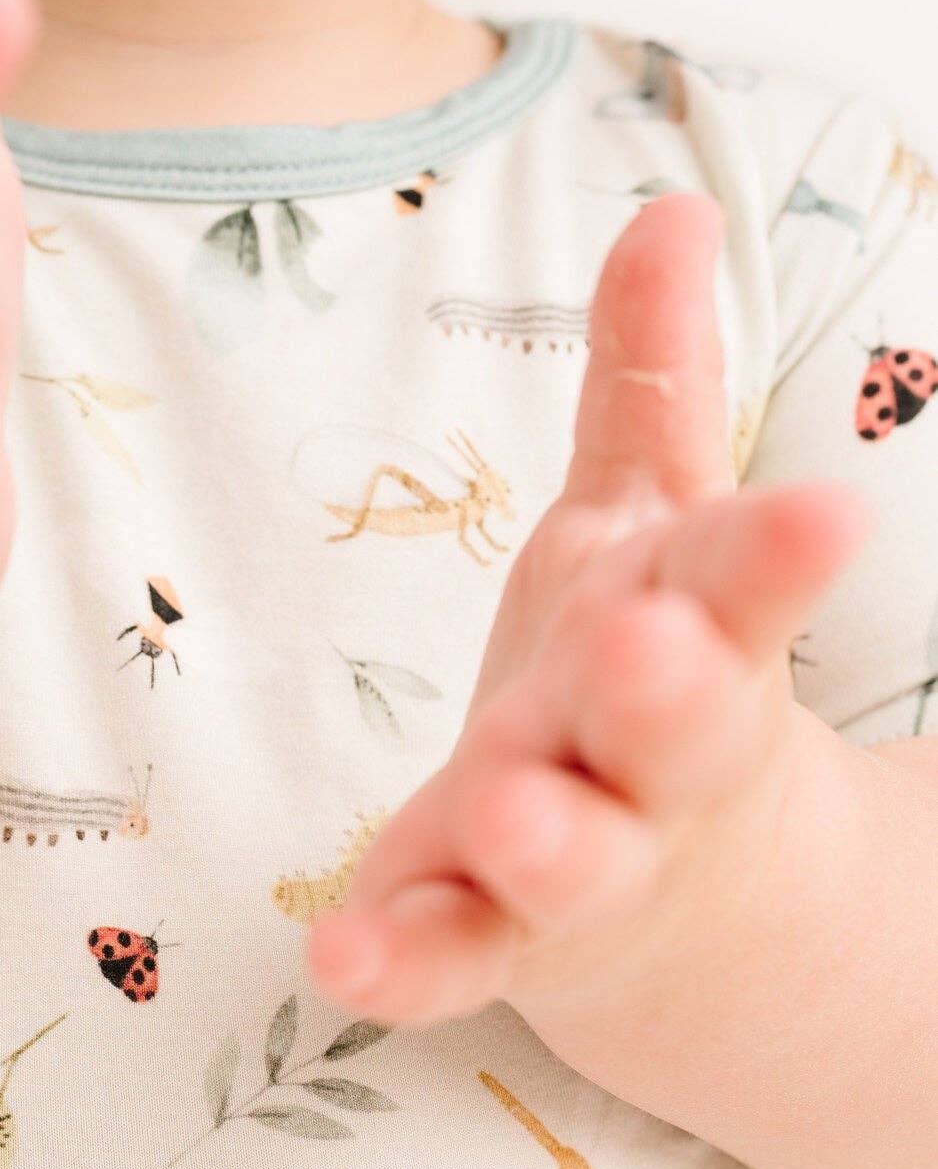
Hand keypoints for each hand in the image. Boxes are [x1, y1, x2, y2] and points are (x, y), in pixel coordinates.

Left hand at [302, 191, 872, 1028]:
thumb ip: (654, 388)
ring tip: (506, 819)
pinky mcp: (486, 941)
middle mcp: (640, 756)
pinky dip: (400, 960)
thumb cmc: (640, 678)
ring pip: (566, 857)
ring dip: (541, 839)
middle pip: (670, 727)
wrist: (673, 904)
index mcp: (690, 634)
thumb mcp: (653, 528)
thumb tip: (673, 208)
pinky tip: (343, 957)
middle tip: (653, 652)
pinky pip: (445, 957)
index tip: (826, 516)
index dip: (777, 553)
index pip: (742, 582)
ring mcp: (569, 863)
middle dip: (664, 691)